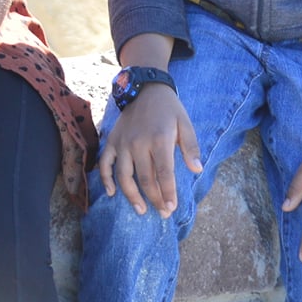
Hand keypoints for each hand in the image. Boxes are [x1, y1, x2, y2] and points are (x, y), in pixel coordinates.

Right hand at [98, 83, 200, 216]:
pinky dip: (106, 179)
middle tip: (163, 213)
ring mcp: (123, 143)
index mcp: (159, 139)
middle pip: (145, 179)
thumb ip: (191, 147)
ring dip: (132, 196)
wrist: (145, 88)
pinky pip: (105, 163)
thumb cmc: (169, 108)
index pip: (164, 173)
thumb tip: (196, 169)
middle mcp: (138, 143)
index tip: (172, 208)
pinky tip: (111, 194)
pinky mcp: (112, 141)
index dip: (168, 192)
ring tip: (141, 210)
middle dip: (155, 199)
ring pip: (124, 176)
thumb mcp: (185, 123)